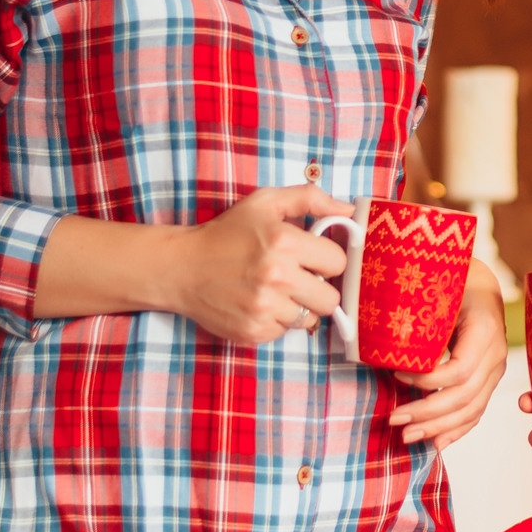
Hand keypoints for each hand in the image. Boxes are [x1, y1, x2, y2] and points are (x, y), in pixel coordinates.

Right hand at [166, 185, 349, 343]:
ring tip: (275, 290)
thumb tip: (349, 212)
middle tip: (299, 278)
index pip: (338, 262)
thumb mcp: (265, 202)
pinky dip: (276, 321)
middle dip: (319, 288)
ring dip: (298, 306)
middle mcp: (277, 277)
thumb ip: (310, 199)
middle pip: (330, 298)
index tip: (314, 257)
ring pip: (309, 318)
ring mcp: (265, 308)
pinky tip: (259, 303)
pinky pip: (285, 332)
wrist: (182, 268)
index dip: (328, 259)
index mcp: (285, 241)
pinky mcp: (253, 331)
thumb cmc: (227, 233)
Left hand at [390, 260, 506, 445]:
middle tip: (394, 419)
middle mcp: (496, 356)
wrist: (481, 287)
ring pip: (471, 410)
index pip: (460, 370)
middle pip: (465, 396)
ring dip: (437, 427)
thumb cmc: (458, 285)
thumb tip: (397, 352)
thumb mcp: (443, 292)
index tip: (396, 373)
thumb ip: (425, 320)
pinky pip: (476, 412)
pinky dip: (456, 430)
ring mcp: (495, 371)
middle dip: (427, 412)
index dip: (427, 380)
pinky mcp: (488, 381)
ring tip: (407, 436)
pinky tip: (435, 443)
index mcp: (486, 331)